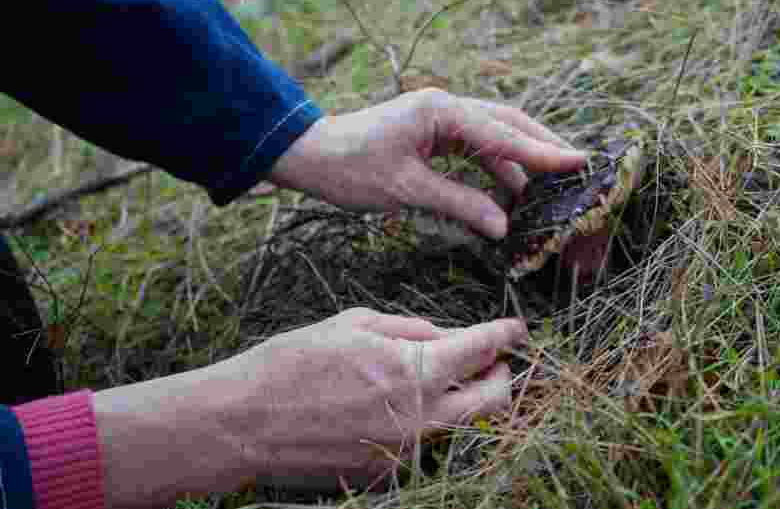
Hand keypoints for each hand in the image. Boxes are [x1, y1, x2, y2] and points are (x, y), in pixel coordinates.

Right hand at [216, 308, 524, 488]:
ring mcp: (405, 451)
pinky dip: (422, 423)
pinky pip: (421, 444)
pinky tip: (393, 406)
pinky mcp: (385, 473)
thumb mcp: (355, 323)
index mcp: (415, 370)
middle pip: (493, 401)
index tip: (517, 329)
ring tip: (440, 379)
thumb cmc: (294, 362)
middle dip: (502, 376)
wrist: (244, 422)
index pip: (483, 350)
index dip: (507, 335)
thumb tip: (447, 336)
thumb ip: (411, 329)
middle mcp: (421, 417)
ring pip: (460, 426)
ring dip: (463, 401)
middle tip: (493, 360)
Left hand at [268, 88, 587, 238]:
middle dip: (541, 145)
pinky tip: (510, 193)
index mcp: (441, 111)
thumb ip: (459, 204)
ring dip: (519, 160)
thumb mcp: (406, 190)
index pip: (502, 134)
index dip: (542, 152)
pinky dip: (495, 168)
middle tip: (575, 166)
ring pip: (494, 134)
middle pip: (507, 123)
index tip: (576, 162)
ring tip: (547, 188)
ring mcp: (440, 117)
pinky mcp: (432, 132)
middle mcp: (446, 106)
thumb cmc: (350, 169)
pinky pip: (475, 148)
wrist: (309, 156)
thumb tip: (503, 226)